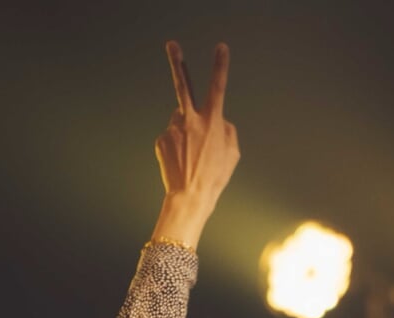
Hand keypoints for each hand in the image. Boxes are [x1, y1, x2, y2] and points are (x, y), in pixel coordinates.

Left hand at [150, 41, 239, 248]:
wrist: (190, 197)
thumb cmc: (215, 177)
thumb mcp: (233, 153)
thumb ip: (227, 130)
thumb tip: (218, 120)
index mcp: (212, 121)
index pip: (217, 88)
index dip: (220, 67)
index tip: (221, 48)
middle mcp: (191, 120)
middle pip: (182, 86)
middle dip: (177, 63)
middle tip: (171, 44)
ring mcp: (173, 129)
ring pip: (180, 119)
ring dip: (185, 129)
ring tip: (190, 154)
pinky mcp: (161, 140)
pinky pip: (171, 136)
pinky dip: (176, 145)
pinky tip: (181, 161)